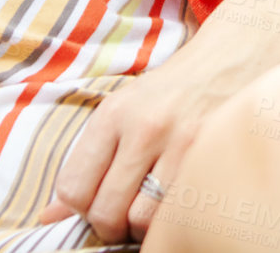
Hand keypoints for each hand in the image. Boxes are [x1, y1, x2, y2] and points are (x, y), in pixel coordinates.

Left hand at [36, 46, 249, 243]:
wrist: (232, 55)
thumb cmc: (172, 90)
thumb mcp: (123, 111)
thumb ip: (88, 162)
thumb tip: (47, 217)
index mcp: (114, 114)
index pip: (74, 188)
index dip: (81, 208)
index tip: (97, 202)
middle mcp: (145, 127)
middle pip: (106, 211)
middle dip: (110, 226)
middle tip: (124, 215)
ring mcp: (182, 143)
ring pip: (144, 219)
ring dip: (144, 226)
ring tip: (152, 208)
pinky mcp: (214, 156)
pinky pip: (181, 213)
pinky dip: (174, 219)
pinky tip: (177, 201)